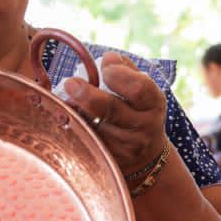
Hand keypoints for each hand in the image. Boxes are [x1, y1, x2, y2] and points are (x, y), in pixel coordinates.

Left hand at [61, 53, 166, 175]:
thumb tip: (107, 58)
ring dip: (76, 111)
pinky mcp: (110, 162)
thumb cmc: (138, 111)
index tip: (104, 65)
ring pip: (94, 127)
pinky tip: (67, 117)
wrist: (146, 157)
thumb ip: (126, 70)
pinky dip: (74, 127)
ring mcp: (126, 148)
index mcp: (153, 103)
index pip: (139, 88)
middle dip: (87, 94)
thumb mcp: (142, 91)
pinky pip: (86, 142)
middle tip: (70, 83)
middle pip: (112, 109)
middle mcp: (143, 127)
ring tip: (66, 99)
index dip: (118, 74)